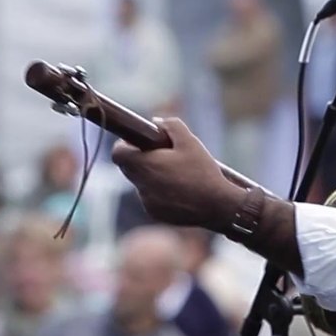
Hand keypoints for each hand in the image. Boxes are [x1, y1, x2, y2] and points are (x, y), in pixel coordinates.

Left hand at [112, 117, 244, 229]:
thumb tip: (156, 122)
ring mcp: (147, 202)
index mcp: (146, 165)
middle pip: (128, 167)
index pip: (117, 153)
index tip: (140, 141)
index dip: (125, 144)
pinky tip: (181, 189)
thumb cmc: (203, 172)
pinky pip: (150, 198)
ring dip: (152, 175)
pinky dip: (159, 191)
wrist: (217, 206)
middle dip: (141, 158)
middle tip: (162, 153)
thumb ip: (171, 126)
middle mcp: (141, 186)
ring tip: (177, 173)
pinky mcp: (156, 214)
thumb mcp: (190, 142)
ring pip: (141, 183)